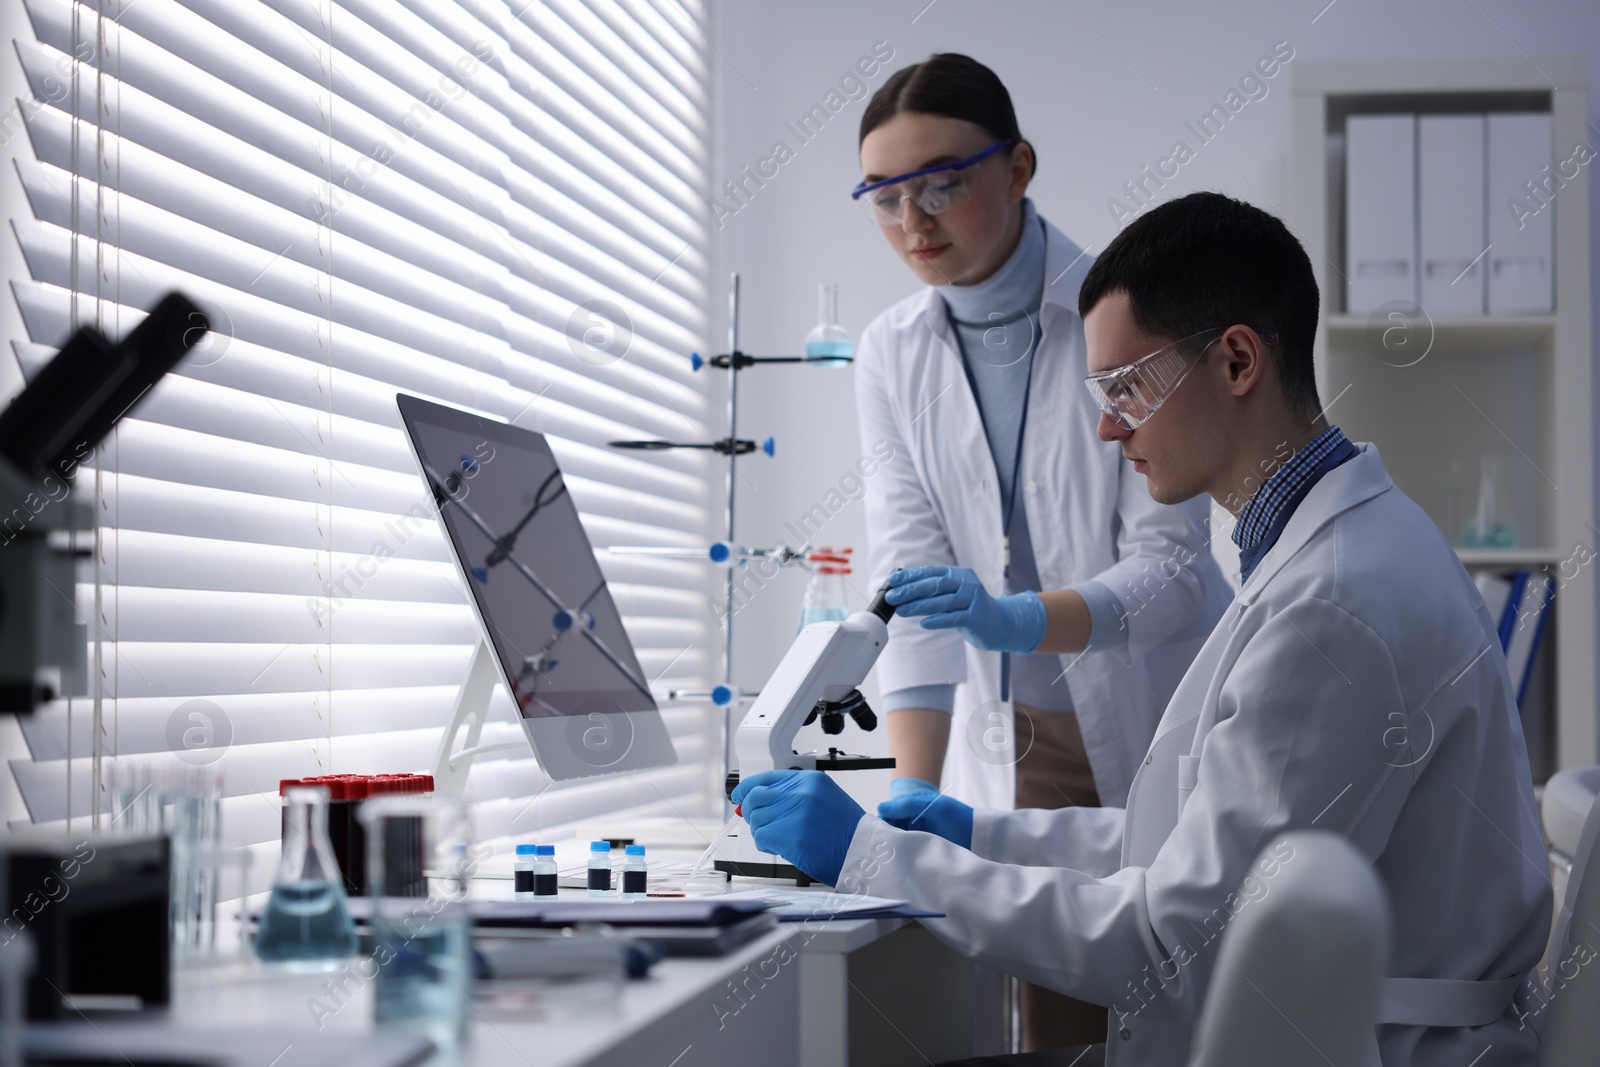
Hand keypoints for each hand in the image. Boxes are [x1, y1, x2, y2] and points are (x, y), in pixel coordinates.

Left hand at [730, 770, 865, 885]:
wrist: (863, 852)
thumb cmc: (845, 830)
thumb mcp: (823, 797)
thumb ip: (794, 794)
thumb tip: (761, 799)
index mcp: (810, 780)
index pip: (766, 777)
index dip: (747, 787)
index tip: (739, 795)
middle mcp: (802, 793)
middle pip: (756, 797)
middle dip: (750, 810)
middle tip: (755, 820)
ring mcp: (796, 814)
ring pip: (756, 819)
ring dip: (762, 831)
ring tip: (778, 838)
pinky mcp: (791, 837)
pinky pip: (761, 837)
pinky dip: (765, 844)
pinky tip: (779, 847)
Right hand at [877, 780, 973, 847]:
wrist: (979, 838)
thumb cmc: (958, 818)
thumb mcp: (934, 807)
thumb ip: (908, 804)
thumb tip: (880, 807)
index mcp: (913, 804)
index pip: (888, 812)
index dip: (883, 821)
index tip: (881, 832)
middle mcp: (912, 818)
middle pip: (890, 826)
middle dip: (887, 835)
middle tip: (886, 847)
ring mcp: (916, 833)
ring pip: (896, 840)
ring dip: (894, 846)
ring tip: (895, 855)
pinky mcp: (921, 847)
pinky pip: (906, 850)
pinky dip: (902, 854)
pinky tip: (902, 860)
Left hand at [885, 566, 1047, 652]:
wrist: (999, 623)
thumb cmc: (968, 609)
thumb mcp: (952, 595)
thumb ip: (933, 592)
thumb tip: (901, 592)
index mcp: (957, 574)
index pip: (930, 572)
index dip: (910, 576)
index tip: (891, 582)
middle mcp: (965, 583)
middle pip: (935, 585)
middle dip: (910, 591)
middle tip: (891, 597)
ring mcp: (972, 599)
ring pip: (942, 601)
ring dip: (919, 606)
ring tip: (901, 611)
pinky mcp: (977, 617)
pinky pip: (954, 618)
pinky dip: (938, 620)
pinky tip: (924, 623)